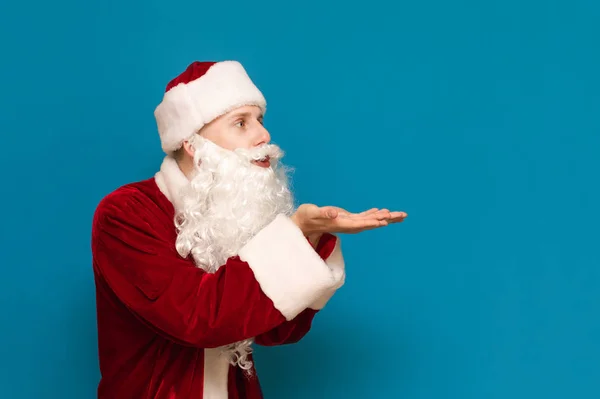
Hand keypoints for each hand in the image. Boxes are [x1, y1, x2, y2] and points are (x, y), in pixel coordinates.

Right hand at [290, 204, 406, 235]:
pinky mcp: (347, 218)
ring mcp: (349, 222)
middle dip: (387, 219)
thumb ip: (324, 214)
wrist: (303, 223)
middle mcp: (348, 224)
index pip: (360, 223)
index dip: (372, 222)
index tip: (385, 221)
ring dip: (385, 217)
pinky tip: (382, 211)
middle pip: (371, 222)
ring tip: (400, 215)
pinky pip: (364, 217)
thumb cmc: (306, 217)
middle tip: (403, 216)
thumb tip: (335, 214)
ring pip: (370, 220)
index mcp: (341, 223)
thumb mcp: (313, 213)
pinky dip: (374, 214)